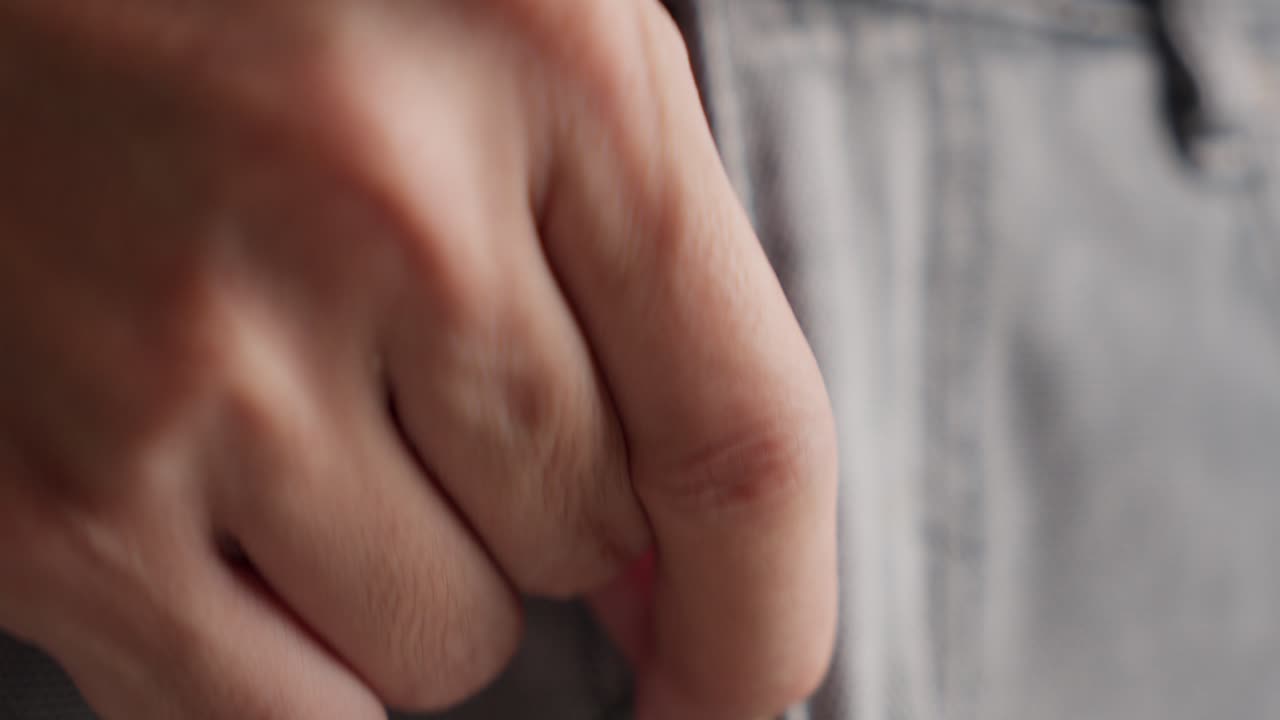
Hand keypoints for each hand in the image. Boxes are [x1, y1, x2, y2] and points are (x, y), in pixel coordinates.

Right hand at [0, 2, 837, 717]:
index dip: (764, 616)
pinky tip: (240, 517)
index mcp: (554, 71)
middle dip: (542, 507)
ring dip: (413, 575)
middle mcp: (386, 210)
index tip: (736, 680)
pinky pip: (260, 712)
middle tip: (421, 377)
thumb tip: (670, 584)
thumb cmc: (280, 3)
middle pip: (580, 543)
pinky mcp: (39, 498)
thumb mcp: (518, 58)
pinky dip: (293, 654)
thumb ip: (630, 282)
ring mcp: (200, 358)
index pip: (743, 443)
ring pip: (435, 646)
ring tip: (300, 408)